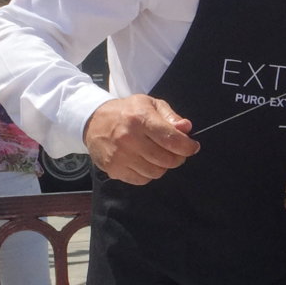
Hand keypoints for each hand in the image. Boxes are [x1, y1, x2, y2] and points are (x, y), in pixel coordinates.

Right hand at [83, 95, 199, 185]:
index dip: (187, 146)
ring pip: (156, 172)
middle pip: (166, 159)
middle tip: (177, 152)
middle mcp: (129, 138)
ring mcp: (120, 156)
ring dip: (163, 166)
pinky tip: (145, 162)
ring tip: (159, 156)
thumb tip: (186, 128)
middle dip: (178, 158)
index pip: (171, 139)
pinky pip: (142, 180)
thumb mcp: (150, 104)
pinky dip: (148, 173)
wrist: (93, 122)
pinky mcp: (114, 169)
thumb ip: (170, 116)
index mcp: (140, 119)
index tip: (192, 147)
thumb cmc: (127, 111)